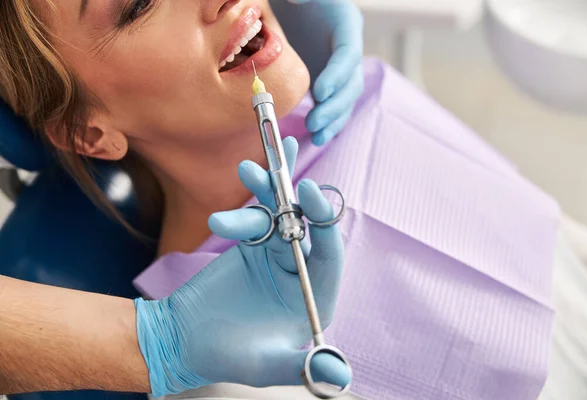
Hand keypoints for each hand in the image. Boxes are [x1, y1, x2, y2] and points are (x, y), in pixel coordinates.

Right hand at [135, 137, 349, 396]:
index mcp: (314, 299)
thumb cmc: (227, 357)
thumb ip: (302, 366)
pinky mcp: (253, 245)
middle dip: (295, 198)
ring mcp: (277, 257)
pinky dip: (252, 196)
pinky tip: (247, 172)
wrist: (183, 341)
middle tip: (283, 174)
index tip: (307, 191)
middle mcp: (301, 274)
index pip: (328, 256)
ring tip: (249, 170)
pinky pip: (256, 215)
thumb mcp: (268, 365)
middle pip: (306, 227)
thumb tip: (341, 379)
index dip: (322, 223)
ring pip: (279, 215)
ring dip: (267, 190)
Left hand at [289, 0, 364, 145]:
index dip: (337, 75)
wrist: (286, 4)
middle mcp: (347, 47)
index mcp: (345, 23)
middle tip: (314, 122)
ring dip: (333, 119)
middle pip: (351, 81)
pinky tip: (317, 137)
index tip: (319, 92)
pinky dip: (328, 121)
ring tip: (317, 136)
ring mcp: (338, 65)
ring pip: (345, 98)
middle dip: (335, 105)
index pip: (348, 53)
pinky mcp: (328, 78)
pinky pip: (334, 103)